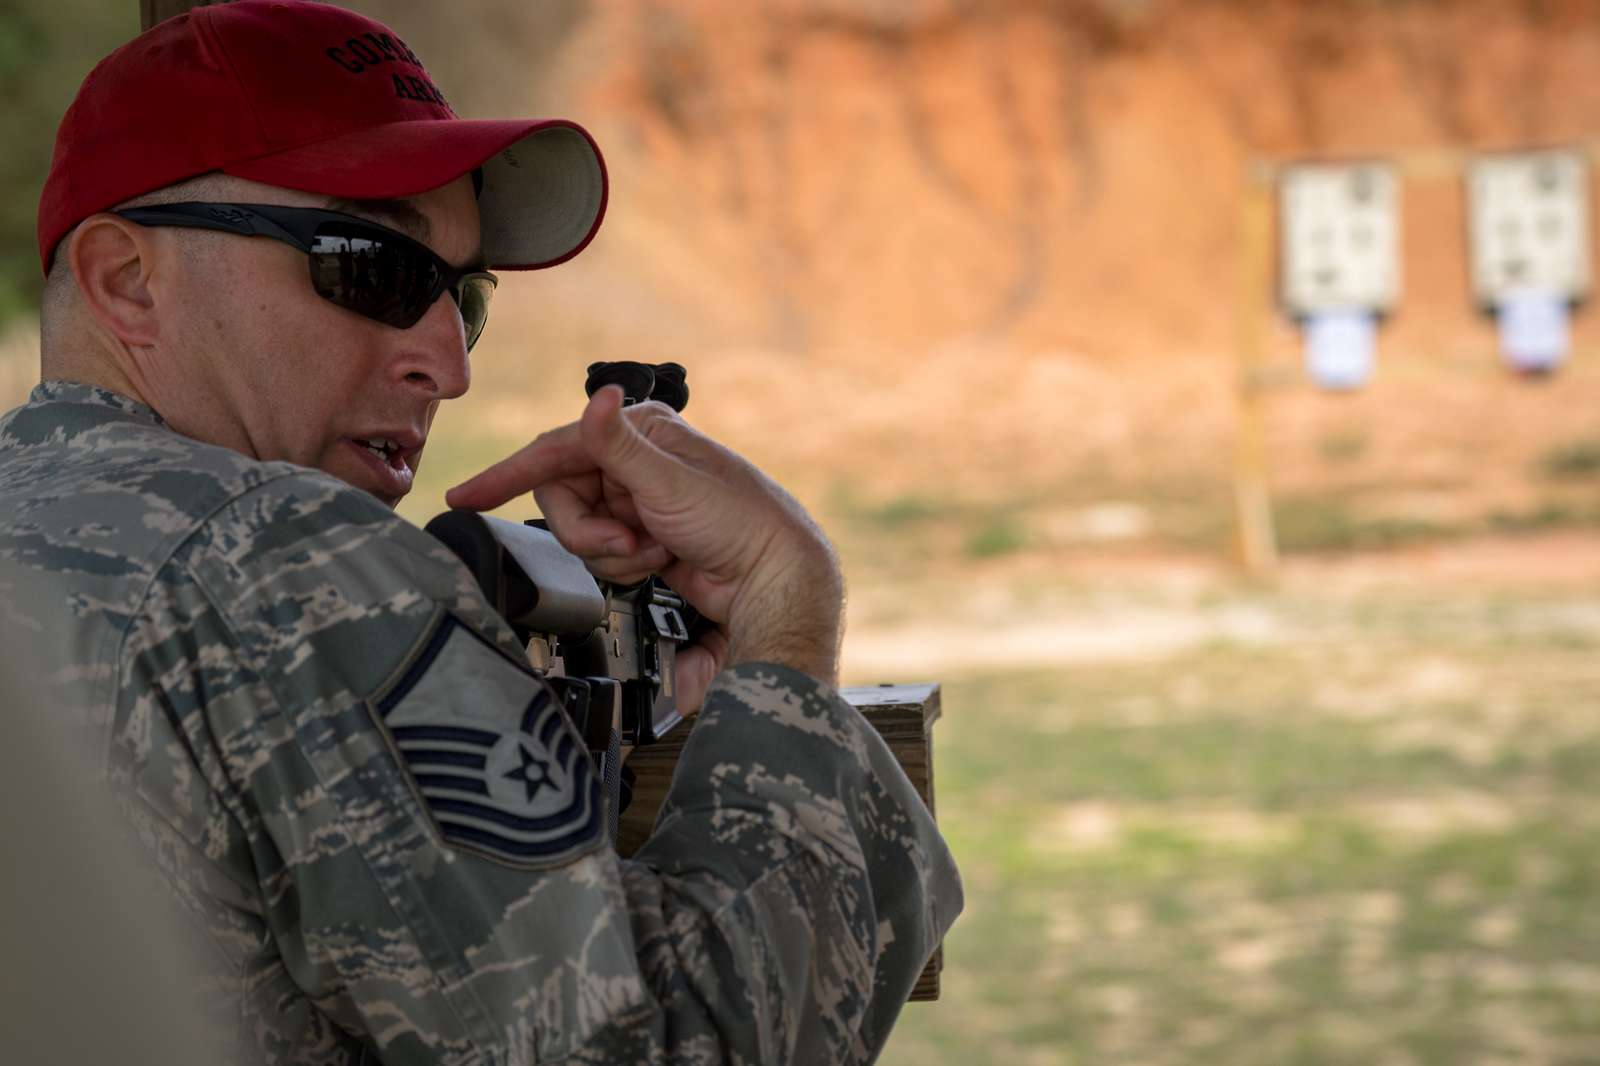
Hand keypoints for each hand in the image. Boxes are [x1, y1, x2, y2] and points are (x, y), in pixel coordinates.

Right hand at [446, 386, 843, 707]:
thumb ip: (620, 446)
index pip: (555, 449)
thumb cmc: (739, 521)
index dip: (506, 475)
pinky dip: (625, 565)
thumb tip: (598, 399)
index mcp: (641, 433)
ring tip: (653, 552)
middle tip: (627, 542)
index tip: (465, 498)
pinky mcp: (644, 538)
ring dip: (611, 551)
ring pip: (580, 531)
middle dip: (588, 529)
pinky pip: (604, 555)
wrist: (774, 579)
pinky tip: (661, 562)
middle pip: (562, 497)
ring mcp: (638, 502)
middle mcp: (635, 463)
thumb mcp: (670, 481)